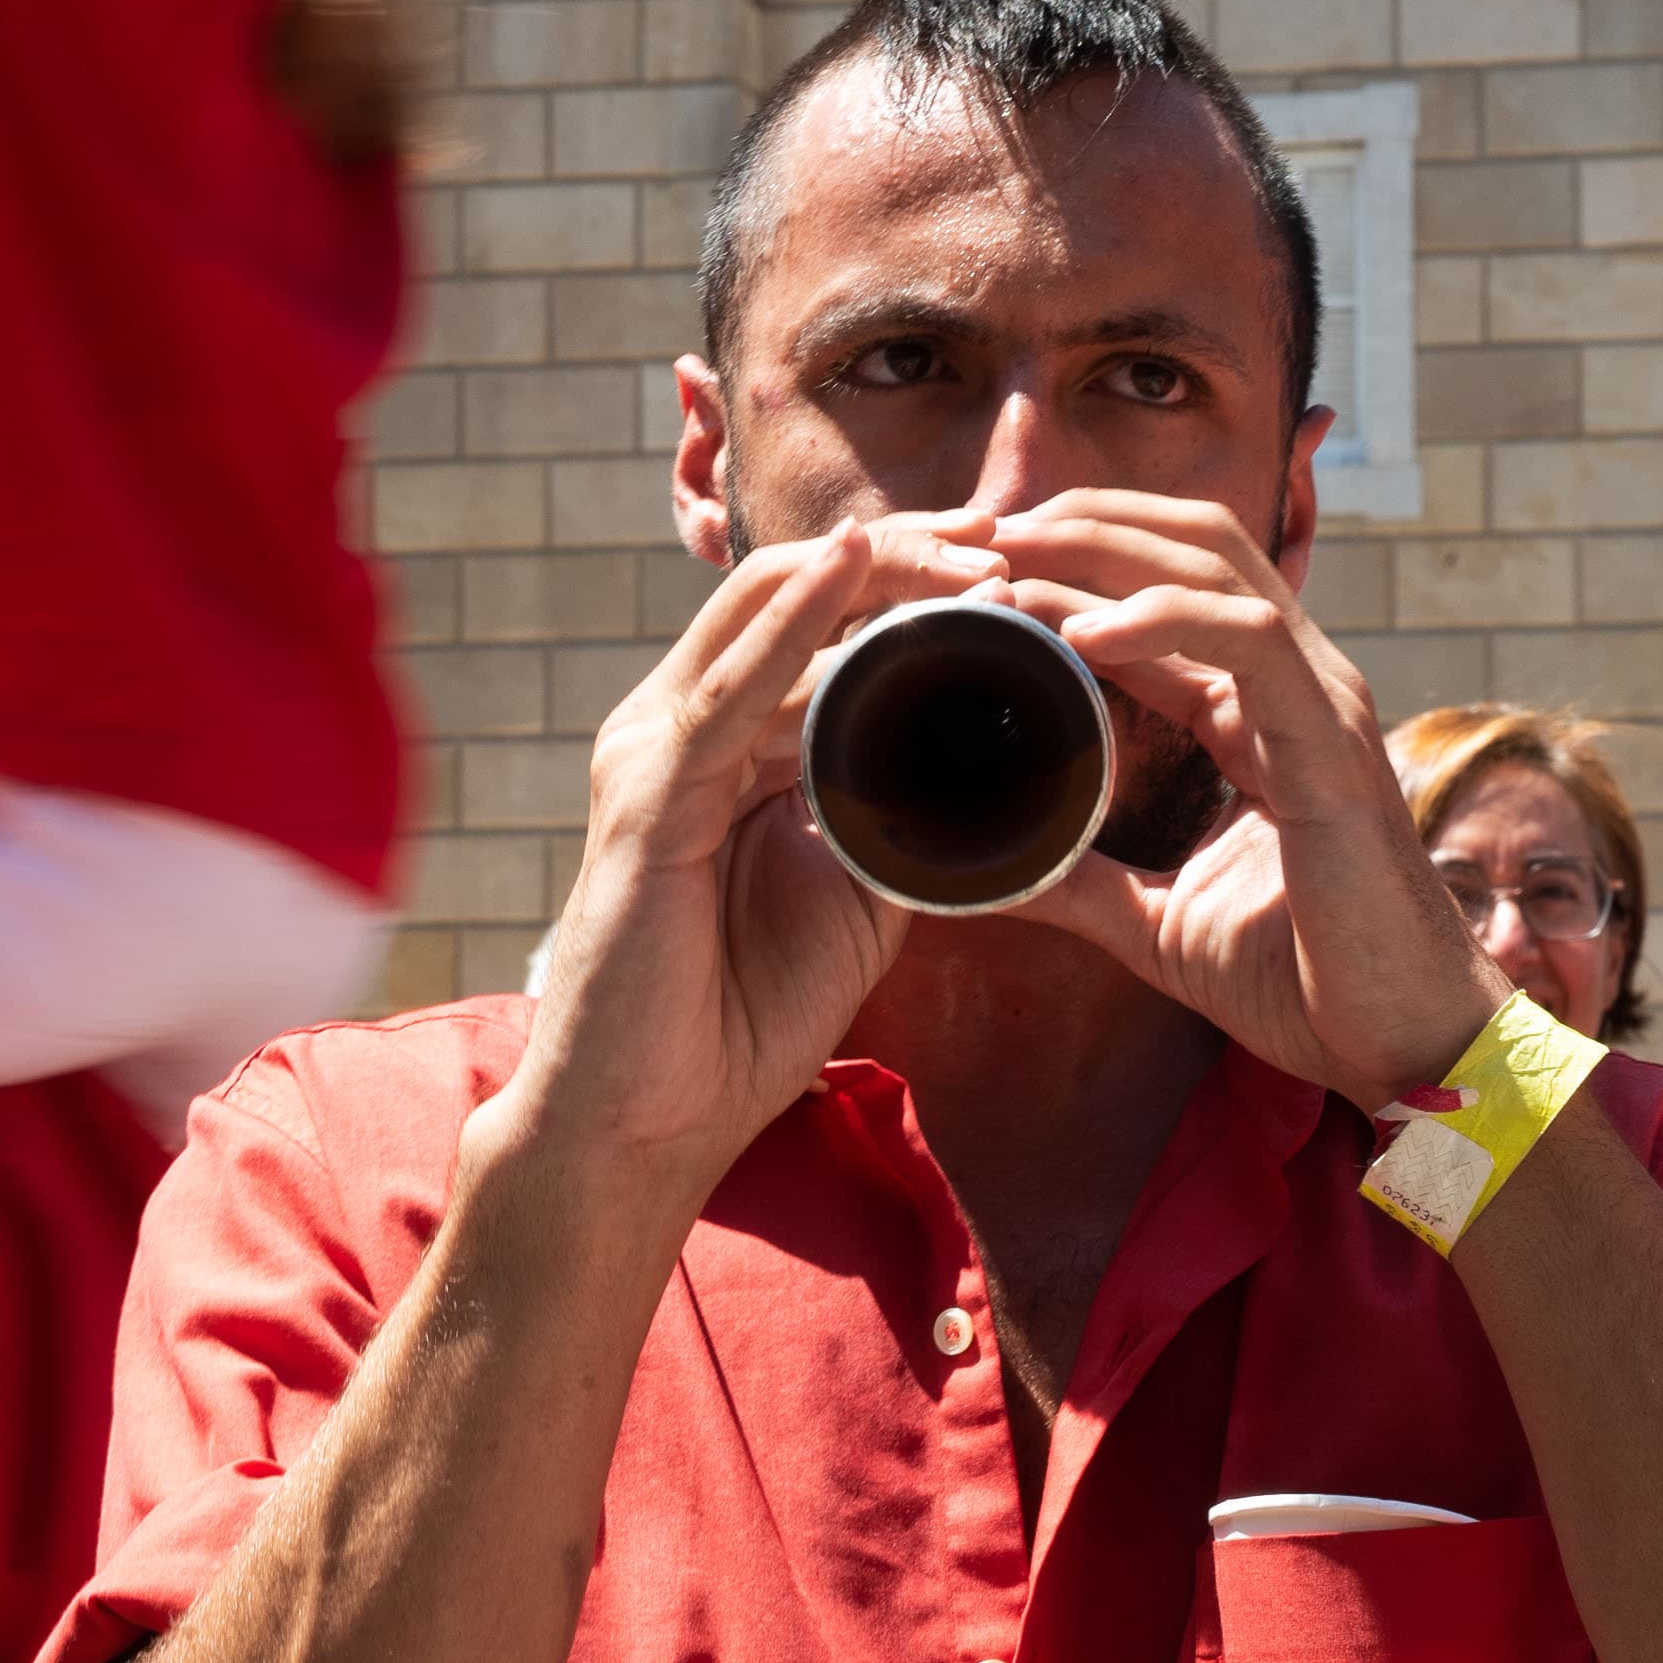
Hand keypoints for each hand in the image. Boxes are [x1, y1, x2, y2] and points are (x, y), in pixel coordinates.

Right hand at [476, 513, 1006, 1193]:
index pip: (821, 617)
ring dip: (876, 574)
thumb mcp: (857, 893)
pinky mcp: (645, 796)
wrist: (646, 1123)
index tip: (1017, 565)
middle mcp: (679, 721)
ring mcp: (653, 749)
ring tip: (971, 551)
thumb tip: (998, 766)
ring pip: (766, 613)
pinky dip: (793, 622)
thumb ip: (904, 817)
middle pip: (796, 591)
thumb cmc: (737, 1017)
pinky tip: (851, 571)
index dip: (914, 579)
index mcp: (726, 738)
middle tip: (1008, 538)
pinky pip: (728, 691)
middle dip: (907, 555)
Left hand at [996, 492, 1504, 1106]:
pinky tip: (1086, 633)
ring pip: (1218, 565)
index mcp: (1260, 712)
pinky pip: (1253, 642)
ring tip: (1014, 555)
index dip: (1075, 566)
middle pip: (1191, 544)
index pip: (1166, 594)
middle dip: (1081, 521)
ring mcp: (1322, 703)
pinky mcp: (1332, 746)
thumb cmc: (1303, 982)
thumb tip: (982, 870)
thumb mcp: (1157, 923)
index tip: (979, 568)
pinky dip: (1166, 620)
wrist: (1402, 1045)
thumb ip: (1077, 883)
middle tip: (979, 530)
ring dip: (1106, 545)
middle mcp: (1297, 685)